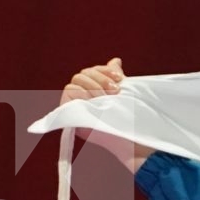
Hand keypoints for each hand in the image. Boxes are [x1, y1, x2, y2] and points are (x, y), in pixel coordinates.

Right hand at [58, 57, 144, 172]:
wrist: (131, 139)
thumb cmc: (130, 119)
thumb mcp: (125, 94)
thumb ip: (116, 77)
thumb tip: (116, 60)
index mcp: (96, 90)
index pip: (92, 70)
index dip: (104, 71)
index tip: (120, 78)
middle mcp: (84, 96)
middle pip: (83, 73)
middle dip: (100, 79)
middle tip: (115, 91)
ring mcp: (76, 104)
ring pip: (76, 81)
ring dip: (93, 86)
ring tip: (106, 99)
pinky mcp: (69, 113)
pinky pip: (68, 92)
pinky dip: (81, 93)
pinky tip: (94, 101)